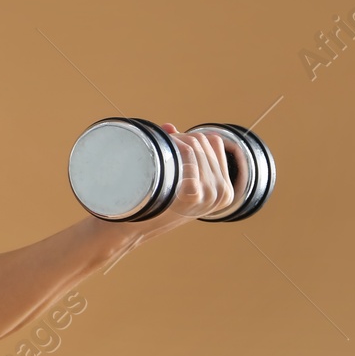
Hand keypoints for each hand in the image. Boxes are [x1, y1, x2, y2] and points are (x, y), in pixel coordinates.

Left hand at [124, 123, 239, 241]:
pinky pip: (189, 155)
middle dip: (179, 137)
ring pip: (194, 144)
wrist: (129, 228)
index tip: (170, 145)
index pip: (214, 142)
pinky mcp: (193, 194)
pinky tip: (161, 156)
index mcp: (225, 190)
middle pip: (202, 140)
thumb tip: (168, 127)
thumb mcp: (173, 182)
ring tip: (155, 155)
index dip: (190, 136)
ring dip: (173, 141)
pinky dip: (174, 147)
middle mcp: (222, 192)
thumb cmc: (148, 203)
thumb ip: (176, 154)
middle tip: (157, 149)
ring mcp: (210, 195)